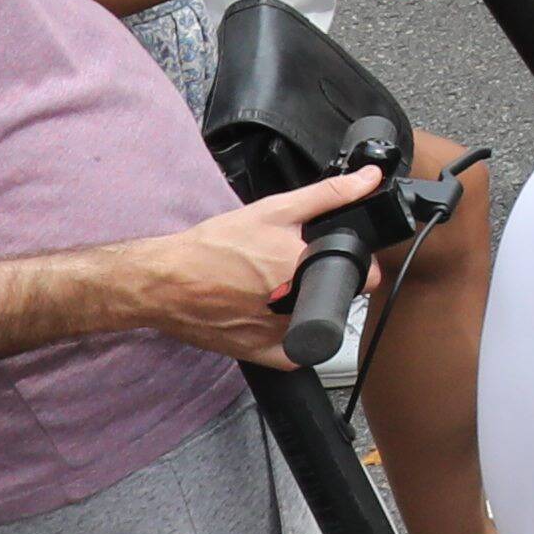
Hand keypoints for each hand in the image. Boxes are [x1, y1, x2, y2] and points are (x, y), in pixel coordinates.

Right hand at [136, 166, 381, 359]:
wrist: (164, 281)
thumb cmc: (213, 247)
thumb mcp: (274, 210)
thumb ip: (327, 195)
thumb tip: (369, 179)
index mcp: (304, 270)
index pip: (362, 278)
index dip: (358, 267)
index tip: (343, 260)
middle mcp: (294, 307)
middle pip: (338, 299)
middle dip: (326, 283)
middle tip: (299, 271)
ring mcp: (279, 335)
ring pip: (316, 324)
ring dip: (308, 309)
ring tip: (281, 291)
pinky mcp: (260, 354)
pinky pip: (294, 353)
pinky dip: (292, 339)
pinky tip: (278, 318)